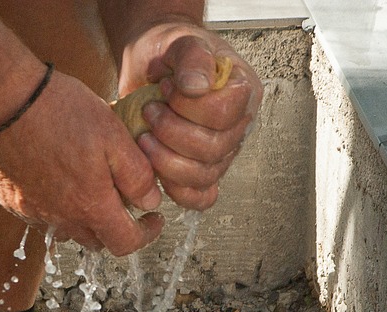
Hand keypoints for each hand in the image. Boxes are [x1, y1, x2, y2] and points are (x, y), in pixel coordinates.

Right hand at [0, 69, 164, 255]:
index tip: (153, 219)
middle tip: (124, 198)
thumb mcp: (113, 135)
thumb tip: (150, 202)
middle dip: (115, 226)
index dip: (145, 235)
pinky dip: (56, 207)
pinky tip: (57, 178)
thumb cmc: (61, 111)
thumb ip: (137, 175)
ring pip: (68, 230)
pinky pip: (41, 215)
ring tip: (90, 187)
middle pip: (96, 241)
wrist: (3, 99)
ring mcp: (32, 212)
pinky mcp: (11, 201)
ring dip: (84, 218)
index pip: (125, 243)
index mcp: (90, 206)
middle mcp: (60, 218)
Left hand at [120, 25, 262, 209]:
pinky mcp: (201, 171)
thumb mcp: (179, 41)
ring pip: (203, 176)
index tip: (166, 88)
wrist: (153, 63)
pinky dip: (176, 190)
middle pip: (213, 149)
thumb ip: (192, 58)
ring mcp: (221, 152)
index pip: (224, 113)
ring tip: (144, 137)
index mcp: (242, 91)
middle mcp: (238, 125)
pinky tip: (155, 170)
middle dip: (172, 134)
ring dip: (166, 162)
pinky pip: (199, 197)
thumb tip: (197, 87)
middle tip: (149, 112)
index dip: (188, 108)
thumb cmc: (169, 50)